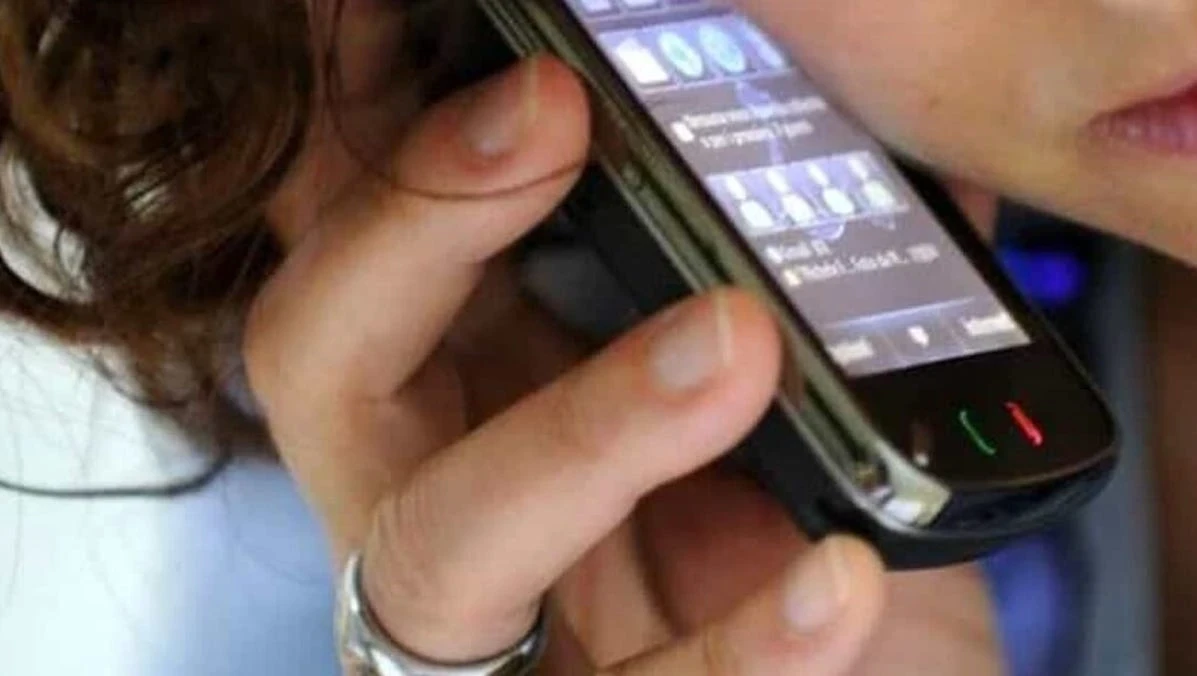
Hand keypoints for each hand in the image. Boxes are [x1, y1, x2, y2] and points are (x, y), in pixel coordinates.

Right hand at [245, 56, 1000, 673]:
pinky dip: (741, 642)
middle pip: (321, 362)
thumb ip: (789, 268)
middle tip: (550, 112)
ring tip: (731, 342)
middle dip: (412, 224)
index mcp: (471, 392)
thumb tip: (844, 122)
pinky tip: (840, 575)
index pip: (355, 244)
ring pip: (439, 543)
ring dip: (575, 430)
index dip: (369, 130)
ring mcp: (507, 637)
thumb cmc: (814, 537)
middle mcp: (447, 501)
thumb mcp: (783, 386)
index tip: (442, 23)